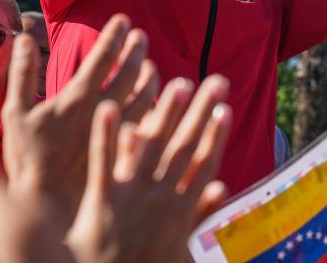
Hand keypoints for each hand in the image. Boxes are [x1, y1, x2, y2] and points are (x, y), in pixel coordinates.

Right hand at [3, 14, 159, 234]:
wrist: (50, 205)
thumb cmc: (29, 160)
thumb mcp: (15, 114)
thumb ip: (22, 74)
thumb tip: (23, 37)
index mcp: (78, 96)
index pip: (103, 56)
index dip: (113, 35)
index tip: (122, 19)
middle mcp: (105, 108)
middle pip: (130, 70)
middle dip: (137, 49)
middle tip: (141, 37)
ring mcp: (121, 128)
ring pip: (146, 93)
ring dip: (151, 75)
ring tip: (151, 66)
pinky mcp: (130, 148)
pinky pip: (150, 120)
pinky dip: (156, 107)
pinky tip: (158, 104)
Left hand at [67, 75, 231, 262]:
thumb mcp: (180, 248)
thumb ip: (200, 216)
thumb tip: (222, 188)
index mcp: (181, 210)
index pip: (204, 164)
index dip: (216, 135)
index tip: (225, 109)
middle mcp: (162, 198)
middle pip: (186, 147)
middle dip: (202, 113)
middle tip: (216, 81)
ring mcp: (133, 197)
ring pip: (153, 147)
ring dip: (166, 114)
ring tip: (176, 83)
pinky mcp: (101, 202)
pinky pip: (103, 163)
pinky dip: (106, 135)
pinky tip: (108, 107)